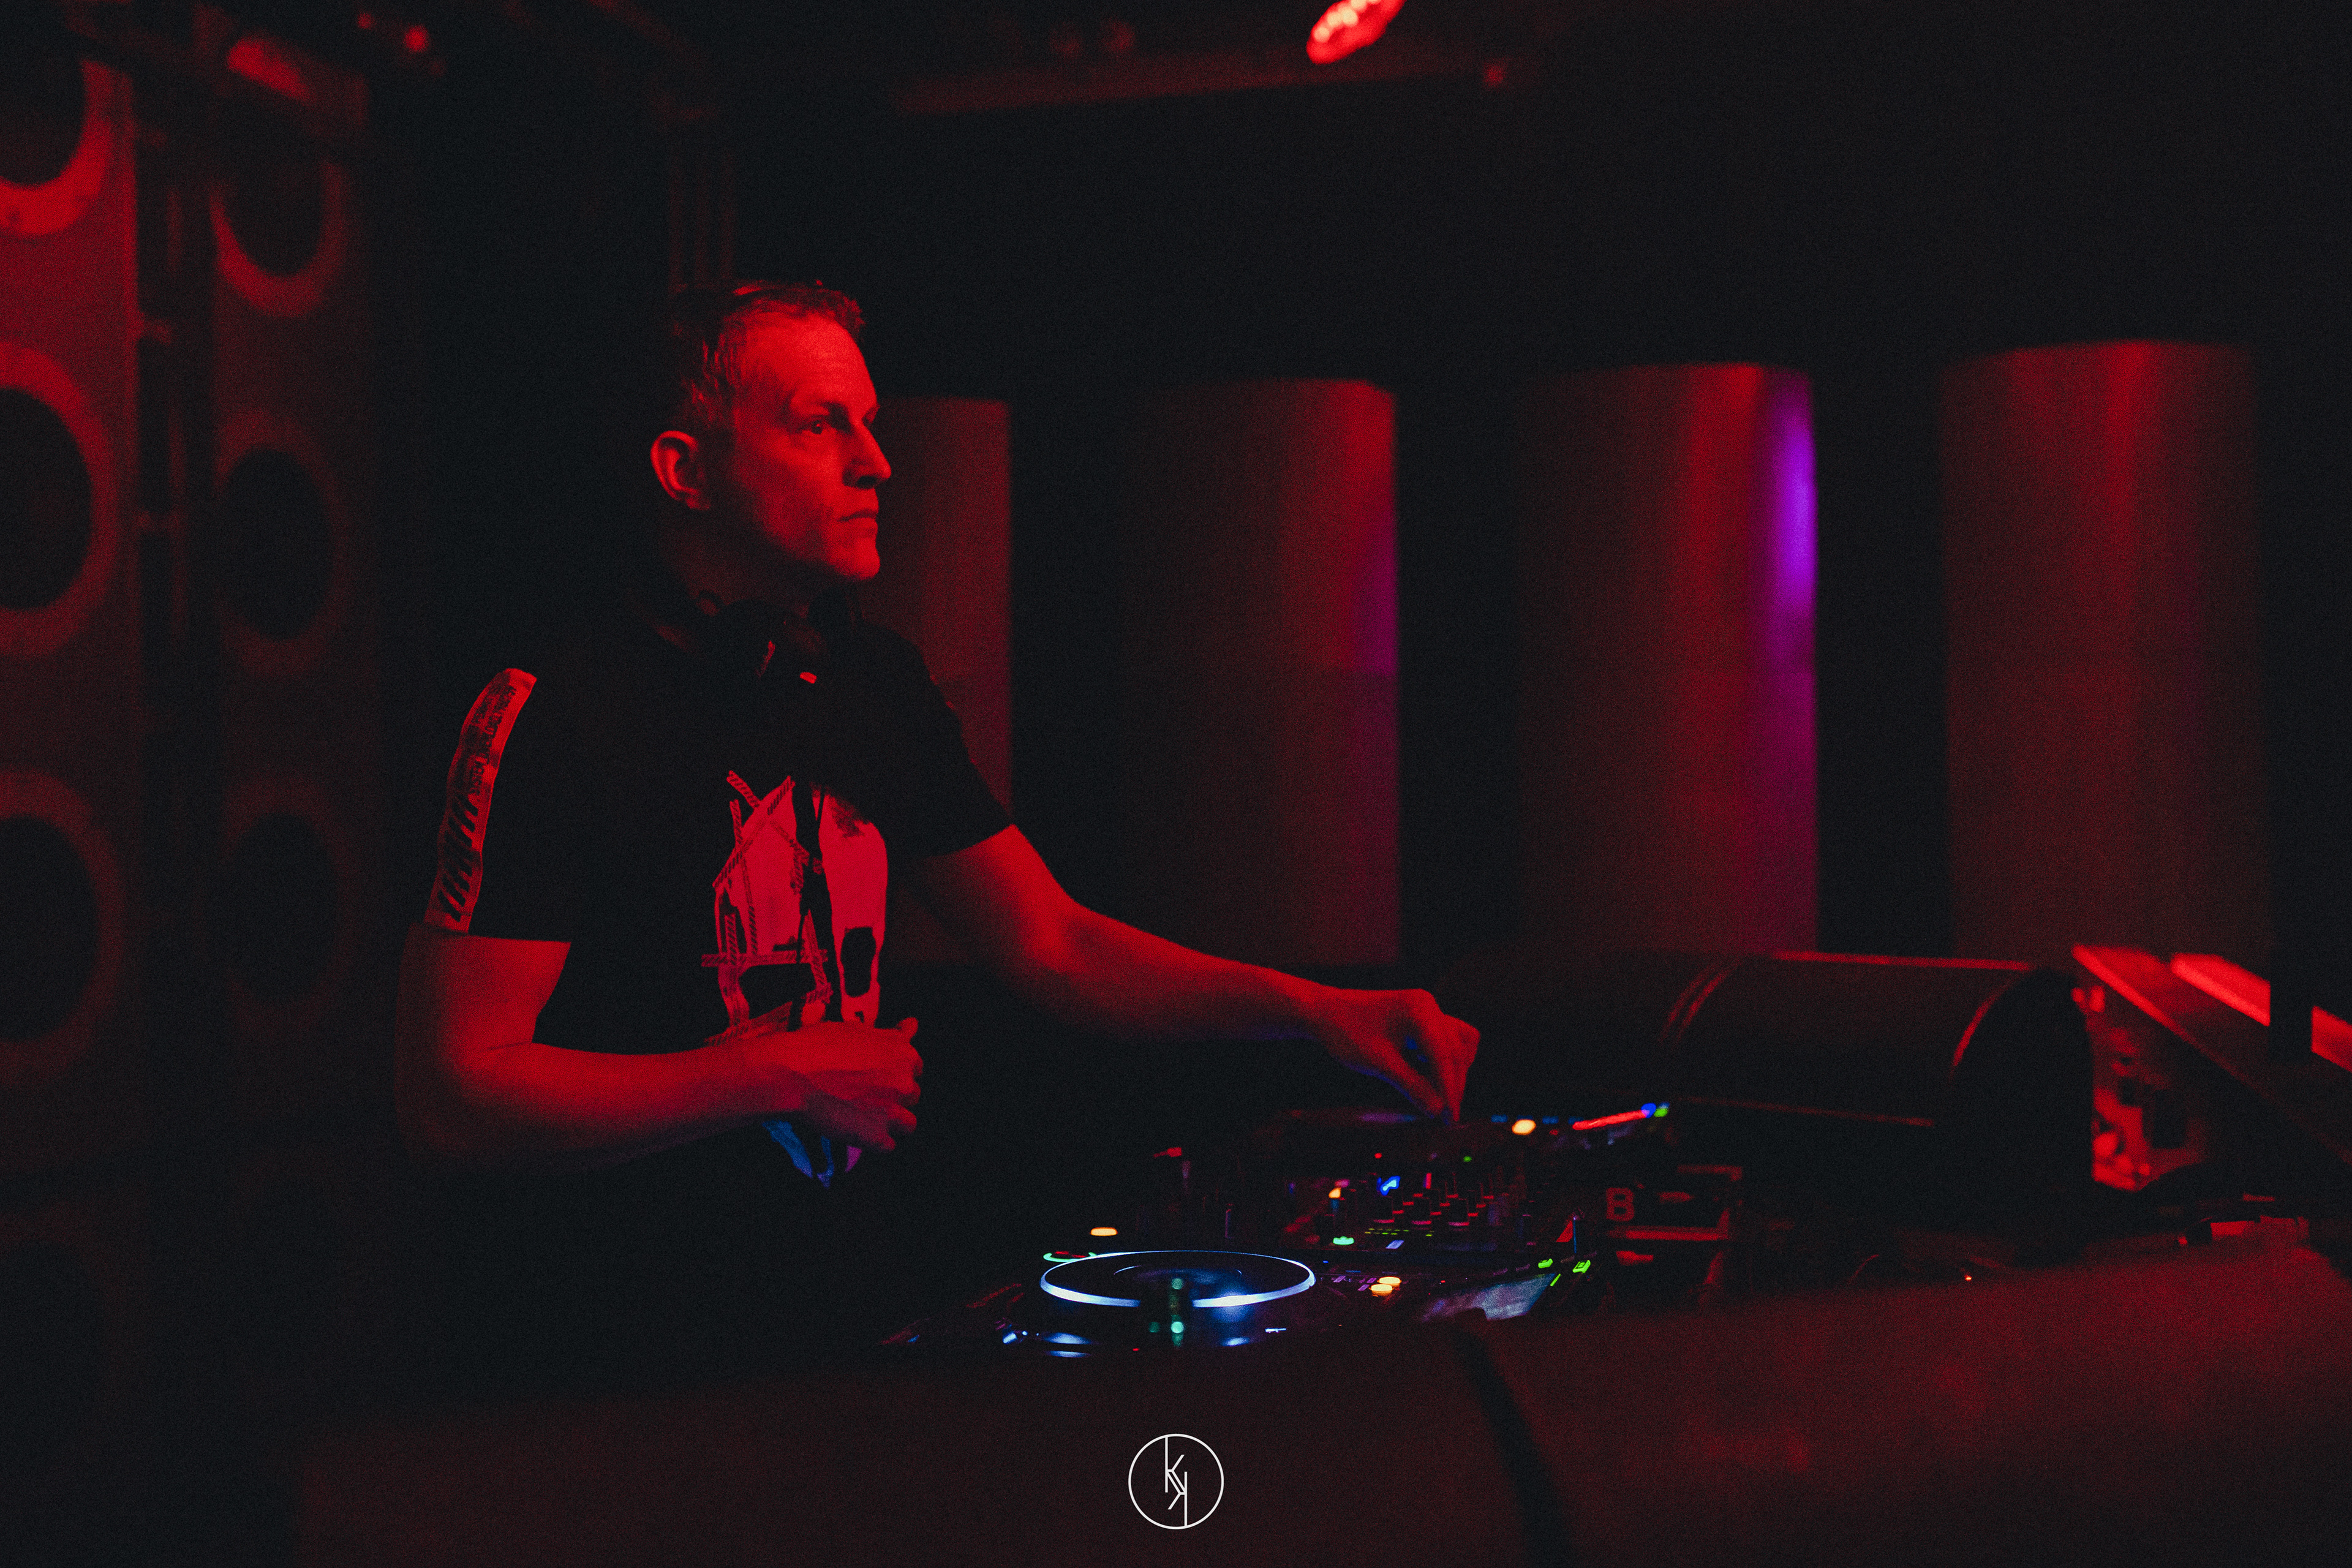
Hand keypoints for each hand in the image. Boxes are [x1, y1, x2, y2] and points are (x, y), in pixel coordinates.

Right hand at [720, 1014, 922, 1152]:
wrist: (791, 1073)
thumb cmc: (818, 1047)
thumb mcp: (856, 1029)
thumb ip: (889, 1034)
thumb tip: (912, 1025)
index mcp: (903, 1052)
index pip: (915, 1066)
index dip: (896, 1071)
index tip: (878, 1074)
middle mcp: (904, 1081)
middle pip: (912, 1094)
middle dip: (893, 1096)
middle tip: (865, 1094)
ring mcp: (893, 1110)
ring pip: (907, 1123)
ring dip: (890, 1122)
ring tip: (864, 1117)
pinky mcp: (877, 1136)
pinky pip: (888, 1145)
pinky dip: (873, 1142)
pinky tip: (856, 1132)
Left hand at [1301, 989, 1476, 1121]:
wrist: (1324, 1012)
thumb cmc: (1347, 1032)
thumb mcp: (1379, 1064)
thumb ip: (1411, 1086)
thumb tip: (1437, 1111)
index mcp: (1420, 1010)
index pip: (1445, 1055)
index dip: (1450, 1089)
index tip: (1449, 1117)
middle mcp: (1428, 1006)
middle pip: (1457, 1051)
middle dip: (1453, 1084)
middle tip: (1446, 1116)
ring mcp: (1426, 1011)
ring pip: (1457, 1045)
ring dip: (1452, 1072)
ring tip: (1439, 1100)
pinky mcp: (1421, 1020)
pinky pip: (1444, 1043)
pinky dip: (1442, 1063)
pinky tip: (1430, 1082)